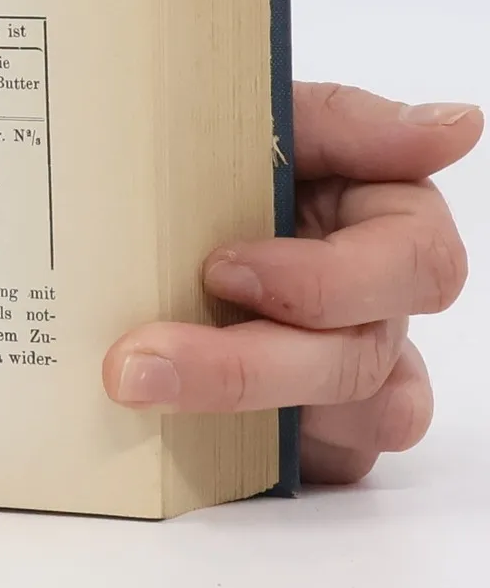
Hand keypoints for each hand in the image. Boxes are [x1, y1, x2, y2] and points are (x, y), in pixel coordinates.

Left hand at [105, 83, 478, 482]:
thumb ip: (351, 123)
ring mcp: (347, 377)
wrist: (131, 204)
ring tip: (133, 388)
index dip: (327, 280)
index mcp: (385, 225)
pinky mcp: (309, 433)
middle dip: (241, 366)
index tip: (222, 267)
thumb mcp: (265, 119)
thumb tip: (459, 125)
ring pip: (348, 427)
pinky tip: (165, 430)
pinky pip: (312, 467)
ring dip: (237, 412)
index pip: (419, 265)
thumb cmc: (213, 156)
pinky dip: (242, 453)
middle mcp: (378, 307)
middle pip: (360, 361)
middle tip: (133, 362)